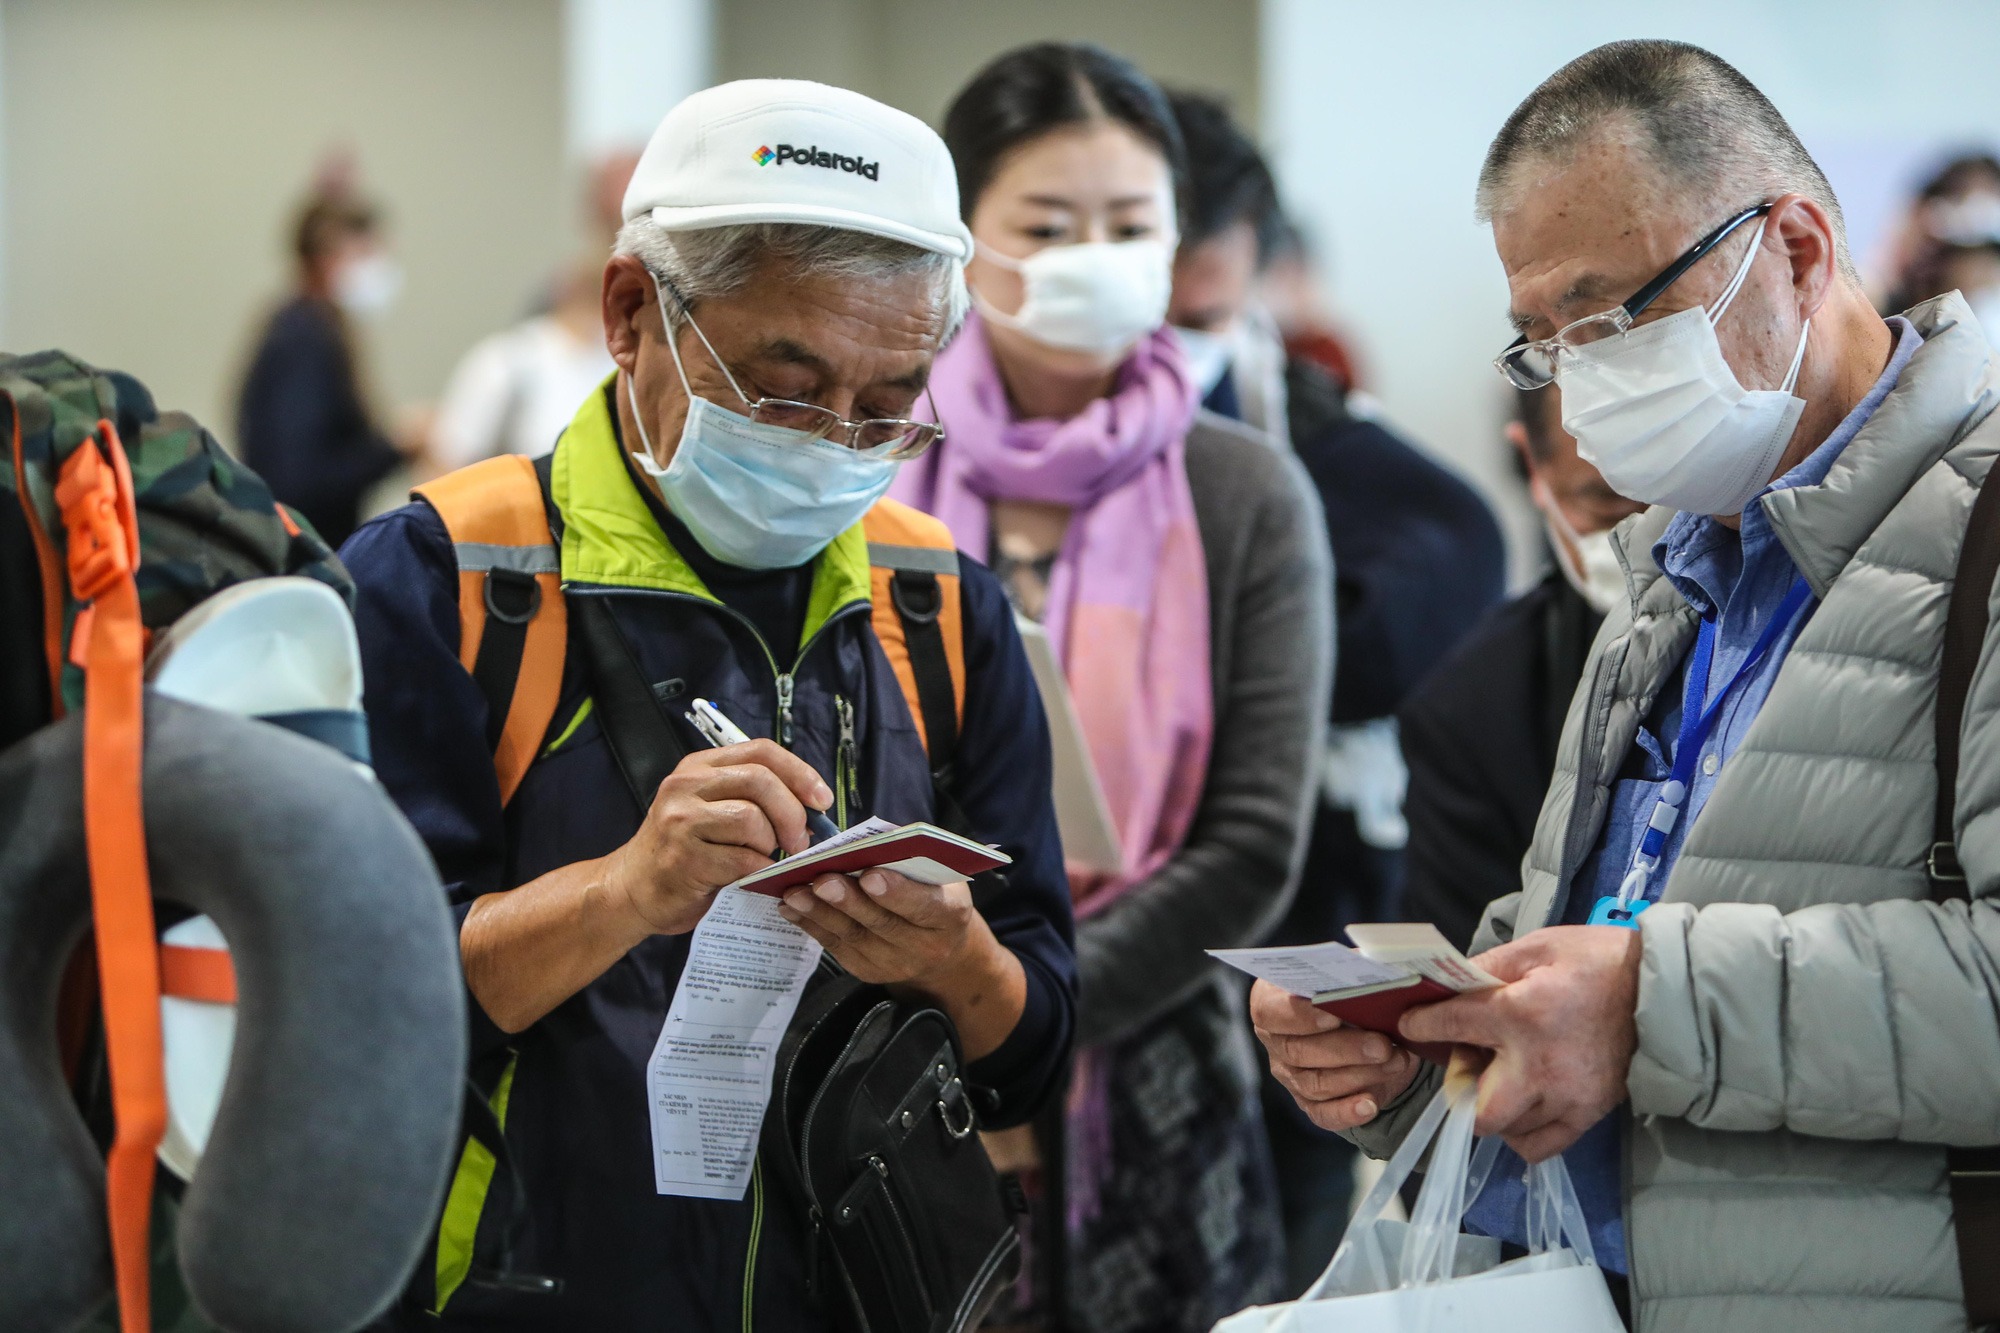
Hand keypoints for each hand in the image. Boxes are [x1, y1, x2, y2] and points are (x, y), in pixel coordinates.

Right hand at [598, 740, 831, 936]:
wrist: (630, 889)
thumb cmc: (682, 852)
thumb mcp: (710, 809)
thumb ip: (752, 798)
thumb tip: (812, 808)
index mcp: (699, 767)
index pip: (761, 751)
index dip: (800, 772)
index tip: (822, 799)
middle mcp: (686, 785)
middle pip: (761, 780)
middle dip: (792, 812)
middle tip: (800, 840)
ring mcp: (681, 820)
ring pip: (753, 820)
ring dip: (771, 845)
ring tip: (764, 858)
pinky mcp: (684, 858)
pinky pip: (743, 859)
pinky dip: (760, 870)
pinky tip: (754, 876)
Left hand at [777, 870, 1026, 1060]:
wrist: (940, 948)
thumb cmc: (933, 893)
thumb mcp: (937, 873)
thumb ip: (909, 858)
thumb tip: (867, 838)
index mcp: (950, 914)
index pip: (925, 904)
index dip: (897, 892)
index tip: (870, 876)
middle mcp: (926, 945)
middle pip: (883, 923)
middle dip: (848, 900)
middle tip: (822, 880)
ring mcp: (895, 963)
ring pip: (854, 936)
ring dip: (820, 913)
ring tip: (795, 892)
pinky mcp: (868, 971)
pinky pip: (836, 947)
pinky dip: (811, 925)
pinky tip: (791, 907)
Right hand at [1251, 979, 1423, 1132]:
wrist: (1369, 1027)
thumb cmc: (1354, 993)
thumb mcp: (1352, 974)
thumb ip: (1353, 973)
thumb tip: (1373, 975)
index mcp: (1272, 1000)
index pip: (1271, 1012)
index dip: (1299, 1016)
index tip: (1333, 1015)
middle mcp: (1275, 1040)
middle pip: (1298, 1051)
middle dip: (1345, 1050)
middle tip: (1382, 1045)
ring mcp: (1290, 1075)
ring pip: (1316, 1083)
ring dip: (1359, 1075)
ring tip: (1395, 1062)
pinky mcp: (1310, 1103)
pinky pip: (1323, 1114)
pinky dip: (1348, 1112)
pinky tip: (1370, 1105)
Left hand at [1398, 925, 1640, 1161]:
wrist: (1664, 991)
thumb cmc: (1598, 961)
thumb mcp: (1538, 947)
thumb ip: (1488, 967)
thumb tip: (1447, 983)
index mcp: (1520, 1013)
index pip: (1451, 1025)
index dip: (1422, 1024)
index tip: (1412, 1024)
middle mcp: (1539, 1065)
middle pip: (1476, 1108)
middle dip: (1462, 1089)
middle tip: (1471, 1063)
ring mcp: (1567, 1096)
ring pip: (1507, 1130)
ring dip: (1494, 1108)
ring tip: (1505, 1077)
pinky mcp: (1589, 1113)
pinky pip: (1541, 1146)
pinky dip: (1523, 1133)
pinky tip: (1525, 1104)